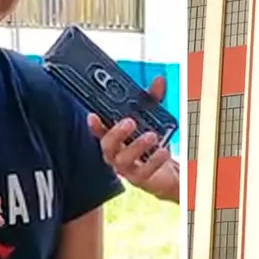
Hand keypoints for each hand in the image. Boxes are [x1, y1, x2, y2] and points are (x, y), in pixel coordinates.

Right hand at [87, 76, 178, 202]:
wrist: (166, 171)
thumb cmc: (152, 143)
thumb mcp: (153, 117)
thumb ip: (153, 99)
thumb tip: (159, 79)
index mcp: (115, 138)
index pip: (99, 131)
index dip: (94, 124)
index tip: (92, 115)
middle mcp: (116, 154)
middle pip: (107, 146)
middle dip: (116, 133)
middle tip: (130, 121)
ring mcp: (126, 168)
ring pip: (123, 160)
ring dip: (136, 146)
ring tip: (152, 135)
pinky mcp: (140, 179)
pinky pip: (142, 172)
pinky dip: (153, 161)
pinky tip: (163, 151)